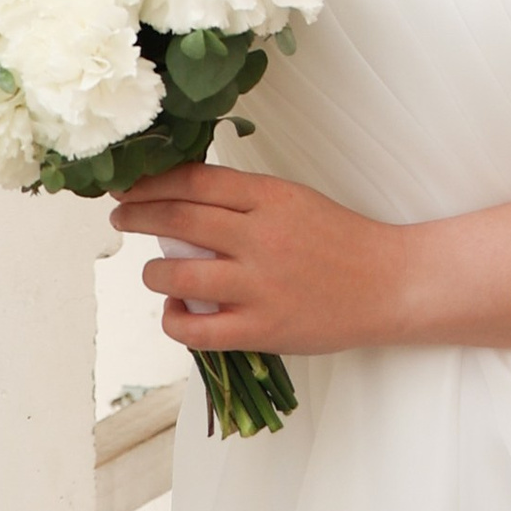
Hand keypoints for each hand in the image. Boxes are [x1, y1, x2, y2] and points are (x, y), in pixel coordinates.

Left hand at [110, 163, 417, 353]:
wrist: (389, 284)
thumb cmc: (340, 240)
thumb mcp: (294, 200)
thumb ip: (244, 200)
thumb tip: (182, 198)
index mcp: (270, 198)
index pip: (194, 181)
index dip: (151, 182)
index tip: (128, 185)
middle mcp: (260, 237)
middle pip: (177, 219)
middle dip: (137, 216)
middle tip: (121, 217)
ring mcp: (260, 286)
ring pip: (177, 273)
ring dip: (151, 271)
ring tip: (152, 270)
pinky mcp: (263, 329)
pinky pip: (197, 329)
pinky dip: (174, 318)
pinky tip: (175, 309)